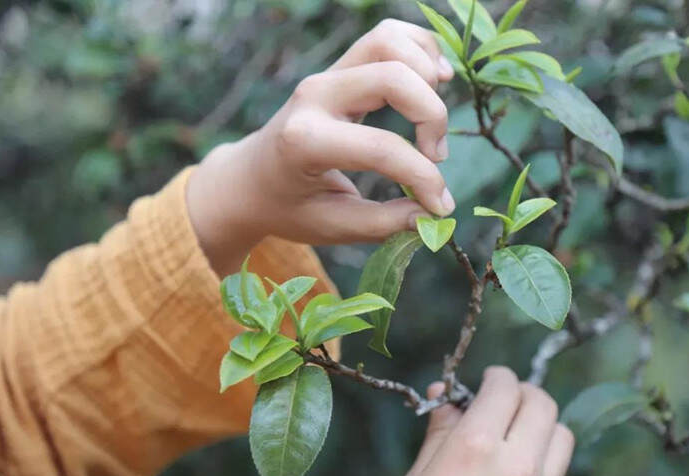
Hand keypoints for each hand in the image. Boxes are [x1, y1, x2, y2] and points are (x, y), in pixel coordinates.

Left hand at [187, 19, 454, 275]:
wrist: (248, 180)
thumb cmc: (287, 208)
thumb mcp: (331, 227)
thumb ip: (383, 224)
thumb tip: (432, 215)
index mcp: (306, 142)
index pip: (382, 148)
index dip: (424, 178)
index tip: (440, 205)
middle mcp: (315, 97)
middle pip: (392, 77)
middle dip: (432, 116)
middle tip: (435, 155)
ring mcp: (326, 75)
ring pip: (389, 41)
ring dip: (427, 72)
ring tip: (434, 116)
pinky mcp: (339, 68)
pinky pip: (387, 36)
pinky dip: (420, 50)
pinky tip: (435, 81)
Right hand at [385, 367, 575, 475]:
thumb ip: (440, 430)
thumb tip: (446, 395)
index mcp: (476, 447)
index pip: (504, 387)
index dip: (495, 377)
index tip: (488, 380)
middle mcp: (517, 465)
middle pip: (542, 403)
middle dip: (523, 394)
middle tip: (504, 401)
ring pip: (563, 436)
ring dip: (542, 427)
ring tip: (518, 436)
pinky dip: (550, 470)